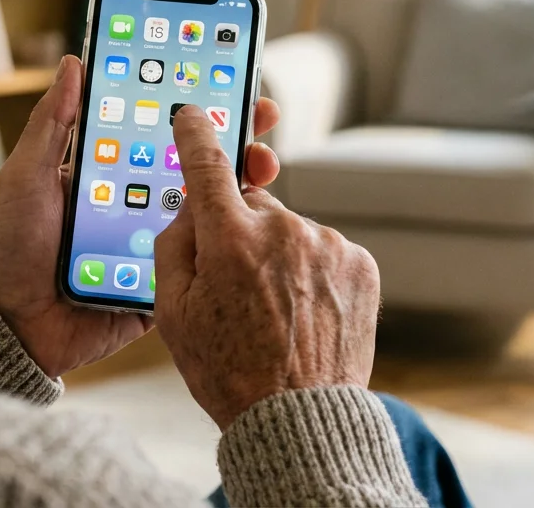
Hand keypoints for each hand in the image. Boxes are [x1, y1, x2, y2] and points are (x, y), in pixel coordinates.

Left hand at [0, 56, 283, 377]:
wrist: (7, 324)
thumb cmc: (8, 246)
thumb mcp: (27, 175)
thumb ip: (53, 124)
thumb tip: (74, 63)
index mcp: (109, 175)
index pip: (160, 133)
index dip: (195, 110)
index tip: (229, 81)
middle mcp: (136, 205)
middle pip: (195, 169)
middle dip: (232, 143)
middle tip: (260, 121)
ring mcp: (152, 245)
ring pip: (205, 213)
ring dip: (238, 190)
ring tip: (261, 168)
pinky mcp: (159, 285)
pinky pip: (196, 264)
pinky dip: (221, 246)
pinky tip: (246, 224)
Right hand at [153, 105, 380, 429]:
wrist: (301, 420)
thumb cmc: (228, 372)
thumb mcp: (173, 314)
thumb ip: (174, 248)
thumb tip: (189, 208)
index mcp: (228, 239)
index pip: (207, 164)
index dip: (195, 134)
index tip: (192, 114)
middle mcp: (282, 230)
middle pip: (250, 206)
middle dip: (238, 231)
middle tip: (234, 285)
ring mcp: (327, 244)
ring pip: (289, 230)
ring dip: (278, 255)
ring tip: (274, 312)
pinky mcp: (360, 263)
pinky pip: (324, 250)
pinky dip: (312, 271)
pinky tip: (303, 312)